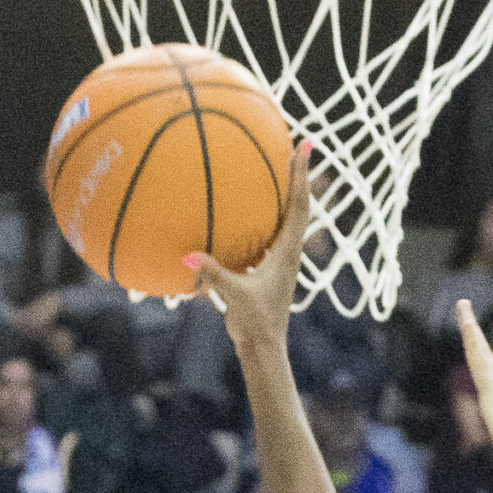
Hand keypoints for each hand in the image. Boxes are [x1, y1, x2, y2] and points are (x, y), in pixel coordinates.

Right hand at [188, 142, 315, 355]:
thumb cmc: (256, 323)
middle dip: (297, 175)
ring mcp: (280, 259)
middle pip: (298, 204)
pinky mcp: (269, 267)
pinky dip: (259, 216)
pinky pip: (266, 233)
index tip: (306, 146)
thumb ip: (213, 273)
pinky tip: (241, 208)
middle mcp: (289, 251)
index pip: (299, 206)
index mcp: (288, 253)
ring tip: (275, 166)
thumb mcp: (234, 295)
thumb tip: (186, 253)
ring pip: (286, 218)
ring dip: (283, 193)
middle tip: (297, 144)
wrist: (264, 348)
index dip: (301, 175)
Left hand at [456, 301, 492, 490]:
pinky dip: (472, 339)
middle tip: (465, 311)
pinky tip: (465, 323)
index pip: (492, 378)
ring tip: (461, 306)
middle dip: (474, 335)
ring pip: (481, 353)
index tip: (477, 346)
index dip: (484, 361)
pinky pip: (480, 359)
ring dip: (470, 328)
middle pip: (485, 359)